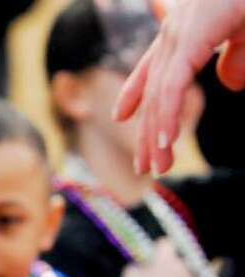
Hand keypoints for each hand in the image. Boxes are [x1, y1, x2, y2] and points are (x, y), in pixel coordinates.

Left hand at [115, 0, 244, 174]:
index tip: (120, 115)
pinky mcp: (190, 40)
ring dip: (158, 134)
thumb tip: (231, 86)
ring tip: (157, 166)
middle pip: (154, 93)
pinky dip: (168, 114)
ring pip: (160, 96)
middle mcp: (173, 35)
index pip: (153, 68)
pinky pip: (173, 86)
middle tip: (145, 167)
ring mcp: (178, 36)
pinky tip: (166, 140)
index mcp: (183, 32)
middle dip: (148, 132)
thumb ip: (235, 59)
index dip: (135, 92)